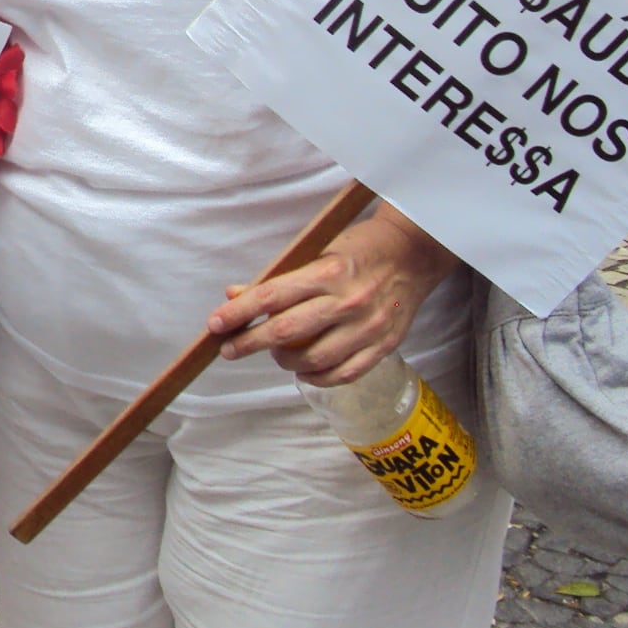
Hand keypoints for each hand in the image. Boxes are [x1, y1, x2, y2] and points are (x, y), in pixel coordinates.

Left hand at [204, 205, 457, 386]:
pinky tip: (304, 370)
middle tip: (230, 348)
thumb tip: (234, 296)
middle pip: (287, 332)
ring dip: (284, 361)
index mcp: (328, 272)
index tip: (214, 324)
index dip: (239, 313)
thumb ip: (277, 278)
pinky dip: (317, 377)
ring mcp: (368, 328)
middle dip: (250, 343)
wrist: (413, 255)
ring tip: (274, 354)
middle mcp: (348, 301)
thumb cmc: (358, 250)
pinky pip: (344, 374)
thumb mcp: (316, 252)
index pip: (272, 297)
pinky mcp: (384, 346)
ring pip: (313, 359)